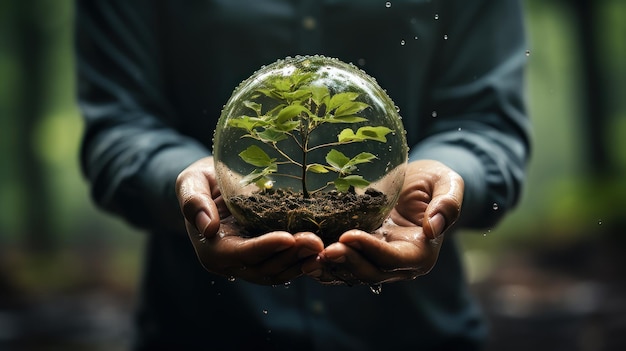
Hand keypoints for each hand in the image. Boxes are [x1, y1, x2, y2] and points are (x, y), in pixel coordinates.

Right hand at [176, 157, 323, 284]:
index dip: (265, 247)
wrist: (210, 186)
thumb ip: (194, 201)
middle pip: (264, 268)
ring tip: (324, 245)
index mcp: (212, 249)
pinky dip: (303, 261)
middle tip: (317, 241)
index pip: (241, 254)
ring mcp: (249, 263)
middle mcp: (231, 263)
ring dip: (301, 261)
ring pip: (278, 272)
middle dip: (291, 256)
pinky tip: (322, 249)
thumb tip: (207, 227)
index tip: (288, 237)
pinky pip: (285, 266)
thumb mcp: (190, 182)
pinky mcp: (265, 258)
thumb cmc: (200, 180)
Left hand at [301, 160, 463, 284]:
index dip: (371, 249)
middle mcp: (397, 264)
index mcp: (420, 252)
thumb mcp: (448, 184)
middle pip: (369, 271)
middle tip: (323, 249)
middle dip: (345, 262)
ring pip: (350, 273)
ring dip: (328, 267)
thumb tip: (433, 228)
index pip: (393, 258)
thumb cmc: (435, 180)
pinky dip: (321, 261)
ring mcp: (375, 259)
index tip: (348, 235)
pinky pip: (339, 263)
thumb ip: (447, 204)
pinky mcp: (359, 252)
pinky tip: (302, 252)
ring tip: (306, 255)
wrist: (418, 182)